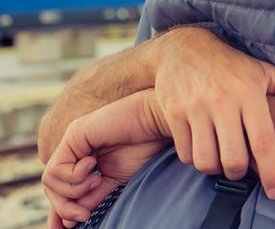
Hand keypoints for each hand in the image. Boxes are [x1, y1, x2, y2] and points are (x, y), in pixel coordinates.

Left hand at [42, 91, 167, 226]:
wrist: (156, 123)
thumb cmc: (144, 147)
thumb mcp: (114, 181)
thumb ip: (92, 196)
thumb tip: (70, 221)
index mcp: (82, 159)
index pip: (60, 187)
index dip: (60, 209)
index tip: (69, 227)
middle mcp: (73, 149)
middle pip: (51, 186)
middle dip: (64, 207)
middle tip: (85, 215)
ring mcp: (72, 141)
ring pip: (50, 180)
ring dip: (74, 190)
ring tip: (97, 181)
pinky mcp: (73, 135)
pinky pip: (57, 168)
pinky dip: (75, 176)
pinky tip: (94, 165)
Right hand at [152, 27, 274, 198]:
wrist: (184, 48)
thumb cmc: (232, 65)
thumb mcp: (264, 72)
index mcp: (249, 94)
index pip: (263, 141)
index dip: (272, 171)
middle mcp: (222, 102)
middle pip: (233, 159)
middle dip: (240, 172)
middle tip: (242, 167)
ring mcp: (195, 108)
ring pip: (206, 161)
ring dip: (215, 167)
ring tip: (221, 157)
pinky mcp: (173, 113)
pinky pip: (185, 153)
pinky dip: (194, 158)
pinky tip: (203, 146)